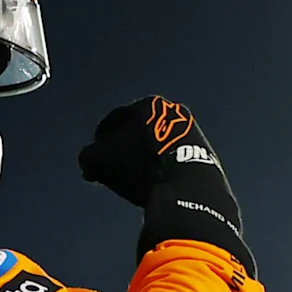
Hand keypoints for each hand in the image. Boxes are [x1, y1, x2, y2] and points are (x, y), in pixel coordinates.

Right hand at [74, 97, 248, 267]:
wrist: (185, 186)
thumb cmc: (140, 166)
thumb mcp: (100, 160)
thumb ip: (88, 156)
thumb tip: (88, 161)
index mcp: (148, 105)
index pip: (115, 120)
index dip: (101, 140)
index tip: (96, 158)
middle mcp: (172, 112)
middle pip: (139, 131)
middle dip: (125, 150)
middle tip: (114, 169)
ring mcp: (191, 132)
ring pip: (157, 146)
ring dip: (145, 160)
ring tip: (136, 179)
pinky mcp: (204, 153)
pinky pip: (173, 160)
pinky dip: (162, 169)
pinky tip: (156, 183)